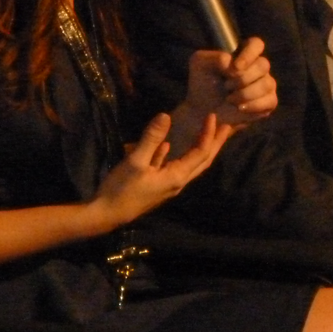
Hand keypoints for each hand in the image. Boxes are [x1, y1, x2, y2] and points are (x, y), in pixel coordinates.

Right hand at [91, 113, 231, 230]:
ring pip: (190, 164)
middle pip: (203, 160)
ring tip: (206, 133)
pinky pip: (171, 167)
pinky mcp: (156, 186)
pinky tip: (168, 145)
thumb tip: (166, 116)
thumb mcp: (136, 161)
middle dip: (216, 143)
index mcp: (177, 176)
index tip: (213, 116)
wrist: (105, 215)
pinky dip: (175, 155)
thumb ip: (152, 139)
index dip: (209, 134)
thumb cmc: (121, 189)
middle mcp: (178, 182)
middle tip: (227, 126)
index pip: (201, 152)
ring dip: (200, 148)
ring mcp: (167, 185)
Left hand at [172, 37, 276, 154]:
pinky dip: (254, 105)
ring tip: (230, 99)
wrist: (202, 110)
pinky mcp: (269, 101)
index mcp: (244, 54)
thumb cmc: (203, 84)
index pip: (256, 44)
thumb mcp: (199, 64)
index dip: (249, 54)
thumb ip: (214, 57)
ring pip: (267, 83)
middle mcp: (258, 67)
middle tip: (226, 86)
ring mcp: (266, 84)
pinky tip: (240, 107)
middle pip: (263, 65)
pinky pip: (270, 100)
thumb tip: (231, 63)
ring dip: (246, 93)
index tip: (235, 67)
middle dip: (243, 78)